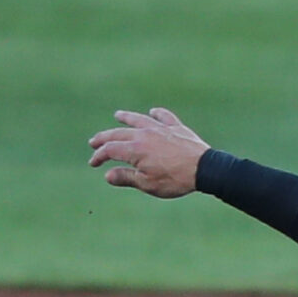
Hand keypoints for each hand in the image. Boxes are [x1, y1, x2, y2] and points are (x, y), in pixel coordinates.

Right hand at [88, 107, 208, 197]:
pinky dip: (157, 113)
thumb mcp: (148, 184)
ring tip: (117, 115)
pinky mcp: (176, 127)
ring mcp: (160, 128)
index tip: (94, 163)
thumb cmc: (175, 180)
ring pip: (139, 119)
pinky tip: (153, 112)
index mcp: (135, 149)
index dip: (99, 156)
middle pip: (118, 133)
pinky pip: (164, 117)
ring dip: (126, 117)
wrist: (204, 169)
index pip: (110, 150)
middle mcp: (144, 134)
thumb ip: (126, 177)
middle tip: (94, 142)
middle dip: (104, 138)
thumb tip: (107, 175)